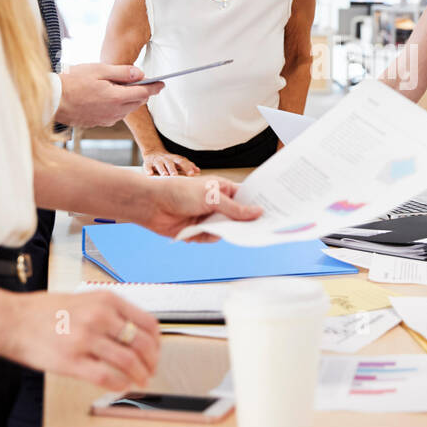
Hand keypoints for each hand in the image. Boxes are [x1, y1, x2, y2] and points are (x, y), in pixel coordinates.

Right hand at [2, 290, 161, 391]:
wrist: (12, 320)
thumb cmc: (44, 311)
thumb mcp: (84, 299)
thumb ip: (109, 312)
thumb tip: (134, 331)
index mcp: (106, 300)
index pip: (148, 323)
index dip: (157, 342)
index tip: (156, 351)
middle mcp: (100, 317)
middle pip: (143, 344)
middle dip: (152, 361)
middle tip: (151, 370)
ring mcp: (86, 340)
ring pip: (128, 362)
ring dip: (140, 375)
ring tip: (141, 381)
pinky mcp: (72, 362)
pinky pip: (106, 377)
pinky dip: (119, 384)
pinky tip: (121, 385)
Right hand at [56, 63, 161, 127]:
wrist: (52, 100)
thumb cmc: (72, 82)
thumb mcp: (99, 70)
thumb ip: (122, 72)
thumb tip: (140, 74)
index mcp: (117, 97)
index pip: (144, 92)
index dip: (155, 87)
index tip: (162, 83)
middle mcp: (115, 111)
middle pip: (138, 101)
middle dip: (142, 91)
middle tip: (139, 80)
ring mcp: (107, 119)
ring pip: (127, 108)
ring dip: (129, 98)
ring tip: (118, 86)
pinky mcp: (99, 122)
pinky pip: (116, 113)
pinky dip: (117, 105)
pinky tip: (107, 96)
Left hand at [137, 175, 262, 239]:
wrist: (153, 204)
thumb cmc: (181, 192)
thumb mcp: (212, 197)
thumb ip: (236, 208)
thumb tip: (258, 212)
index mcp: (223, 189)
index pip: (246, 197)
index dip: (258, 204)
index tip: (273, 212)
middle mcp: (217, 204)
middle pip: (239, 216)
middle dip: (246, 222)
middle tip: (261, 229)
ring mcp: (208, 217)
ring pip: (227, 229)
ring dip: (226, 230)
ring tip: (230, 231)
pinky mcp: (198, 231)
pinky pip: (212, 237)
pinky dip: (209, 236)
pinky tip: (201, 231)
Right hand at [141, 150, 199, 176]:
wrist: (153, 151)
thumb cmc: (169, 160)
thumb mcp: (178, 161)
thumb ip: (187, 165)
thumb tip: (198, 171)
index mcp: (174, 159)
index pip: (182, 162)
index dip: (187, 167)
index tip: (192, 173)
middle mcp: (166, 159)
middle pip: (170, 163)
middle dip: (173, 169)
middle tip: (175, 175)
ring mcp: (157, 161)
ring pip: (159, 165)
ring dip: (162, 170)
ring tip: (164, 175)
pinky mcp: (148, 163)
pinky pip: (147, 166)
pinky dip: (148, 169)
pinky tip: (150, 174)